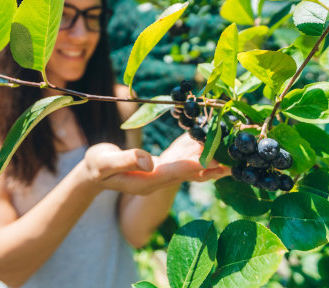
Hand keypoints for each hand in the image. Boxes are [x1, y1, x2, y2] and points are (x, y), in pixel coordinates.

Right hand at [80, 135, 229, 195]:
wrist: (93, 173)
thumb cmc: (96, 166)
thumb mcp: (105, 162)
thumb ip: (126, 160)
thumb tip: (148, 160)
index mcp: (145, 181)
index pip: (173, 172)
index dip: (193, 164)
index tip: (212, 157)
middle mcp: (157, 180)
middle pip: (188, 172)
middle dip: (210, 164)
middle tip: (234, 158)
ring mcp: (160, 175)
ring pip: (190, 167)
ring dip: (210, 159)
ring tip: (233, 154)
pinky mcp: (161, 168)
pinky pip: (183, 160)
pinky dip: (198, 153)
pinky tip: (213, 147)